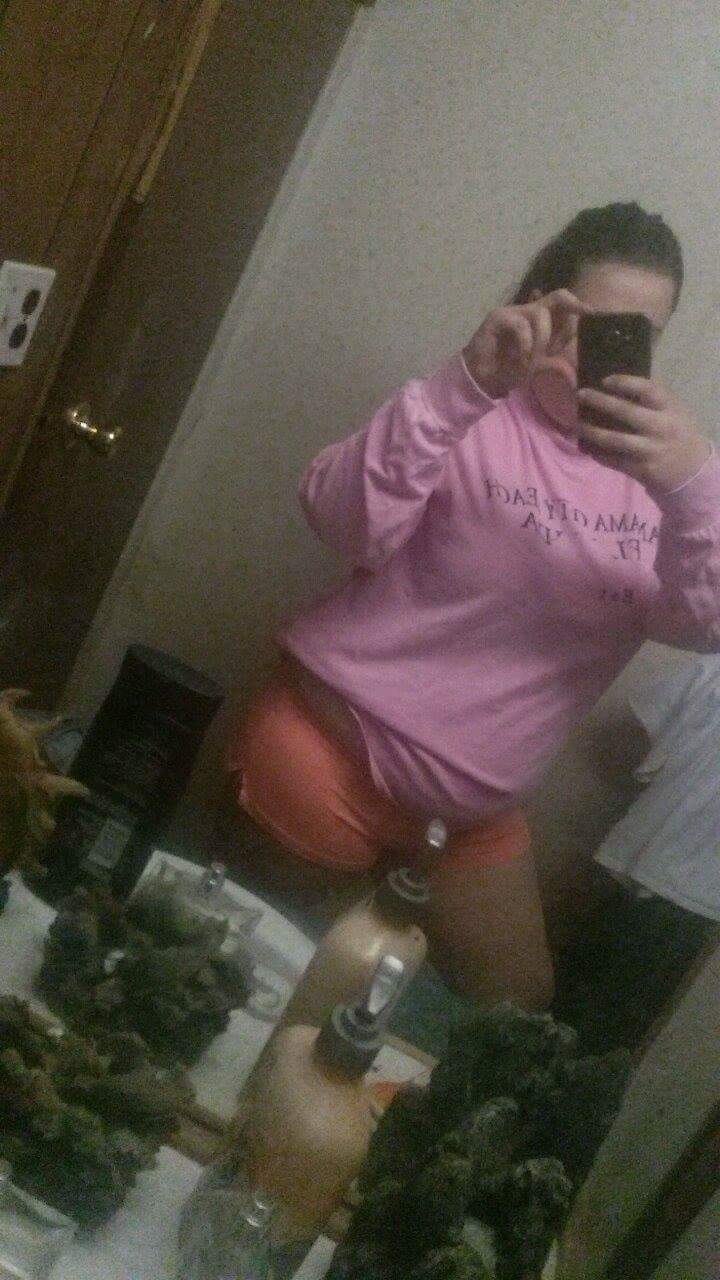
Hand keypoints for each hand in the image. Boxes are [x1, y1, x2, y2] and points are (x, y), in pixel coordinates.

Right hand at [463, 289, 590, 398]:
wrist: (482, 378)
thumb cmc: (509, 368)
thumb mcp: (538, 361)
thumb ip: (554, 352)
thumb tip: (573, 348)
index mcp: (540, 319)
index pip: (564, 306)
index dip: (576, 316)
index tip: (585, 327)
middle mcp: (528, 310)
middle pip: (558, 296)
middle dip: (574, 305)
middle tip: (585, 316)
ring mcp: (513, 312)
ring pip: (540, 314)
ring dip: (542, 340)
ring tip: (533, 359)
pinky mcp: (497, 317)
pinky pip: (520, 325)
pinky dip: (525, 345)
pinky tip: (520, 358)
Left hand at [577, 376, 711, 491]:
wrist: (691, 468)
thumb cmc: (675, 431)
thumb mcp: (672, 410)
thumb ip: (650, 399)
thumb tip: (613, 386)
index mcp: (668, 408)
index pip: (646, 389)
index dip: (624, 383)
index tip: (605, 380)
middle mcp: (659, 427)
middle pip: (625, 412)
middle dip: (599, 402)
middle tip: (580, 395)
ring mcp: (649, 450)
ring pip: (614, 440)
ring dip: (592, 432)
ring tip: (577, 425)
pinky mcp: (640, 469)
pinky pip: (613, 460)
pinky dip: (597, 453)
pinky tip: (586, 446)